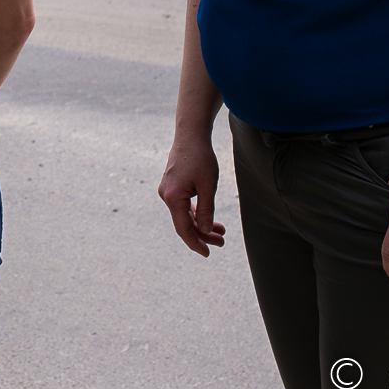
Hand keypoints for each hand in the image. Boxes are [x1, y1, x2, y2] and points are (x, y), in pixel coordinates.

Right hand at [158, 135, 227, 256]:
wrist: (191, 135)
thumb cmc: (200, 158)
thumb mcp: (208, 186)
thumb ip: (206, 210)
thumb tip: (204, 230)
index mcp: (172, 197)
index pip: (183, 228)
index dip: (196, 243)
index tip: (208, 253)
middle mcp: (166, 195)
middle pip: (184, 223)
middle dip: (203, 234)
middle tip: (222, 242)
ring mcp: (167, 190)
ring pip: (184, 215)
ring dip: (201, 224)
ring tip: (221, 231)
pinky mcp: (172, 185)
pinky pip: (183, 205)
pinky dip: (196, 213)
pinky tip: (208, 218)